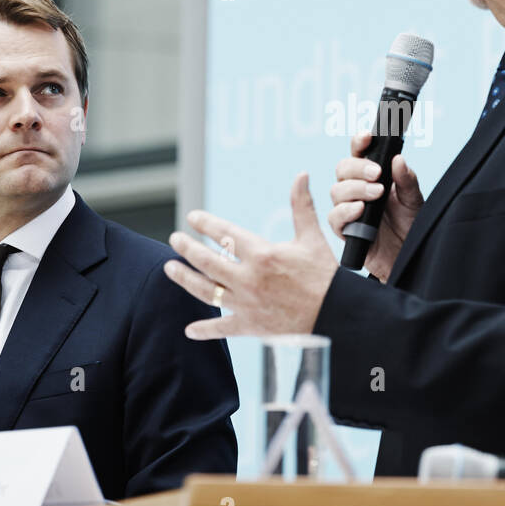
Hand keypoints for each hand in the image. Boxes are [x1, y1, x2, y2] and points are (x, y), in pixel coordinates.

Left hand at [164, 172, 338, 338]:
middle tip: (174, 239)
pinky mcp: (250, 326)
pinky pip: (221, 328)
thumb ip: (301, 206)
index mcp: (262, 254)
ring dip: (184, 278)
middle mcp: (249, 279)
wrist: (335, 317)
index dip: (205, 224)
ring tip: (169, 268)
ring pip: (205, 290)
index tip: (192, 217)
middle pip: (207, 261)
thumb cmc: (325, 276)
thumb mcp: (312, 238)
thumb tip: (302, 174)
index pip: (225, 234)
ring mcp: (246, 304)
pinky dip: (204, 330)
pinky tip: (189, 330)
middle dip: (187, 248)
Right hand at [327, 129, 422, 282]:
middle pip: (343, 169)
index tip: (367, 136)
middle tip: (377, 173)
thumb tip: (398, 159)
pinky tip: (361, 209)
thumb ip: (407, 180)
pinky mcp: (344, 230)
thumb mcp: (414, 200)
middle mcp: (356, 189)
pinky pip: (334, 217)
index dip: (359, 142)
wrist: (408, 255)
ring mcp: (348, 208)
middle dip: (358, 168)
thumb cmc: (409, 224)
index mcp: (371, 175)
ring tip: (377, 193)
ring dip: (356, 189)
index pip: (358, 152)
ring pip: (337, 190)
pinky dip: (346, 211)